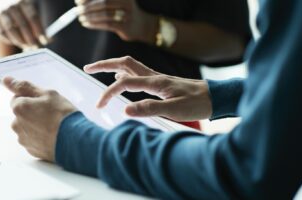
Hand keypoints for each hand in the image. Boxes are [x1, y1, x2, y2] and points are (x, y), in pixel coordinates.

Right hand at [0, 0, 49, 49]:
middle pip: (22, 24)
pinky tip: (18, 42)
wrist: (2, 1)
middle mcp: (11, 5)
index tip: (45, 41)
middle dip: (30, 38)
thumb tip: (50, 40)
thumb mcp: (32, 13)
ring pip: (11, 30)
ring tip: (27, 47)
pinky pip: (2, 33)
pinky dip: (11, 40)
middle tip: (36, 48)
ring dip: (20, 41)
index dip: (39, 30)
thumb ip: (40, 25)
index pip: (33, 17)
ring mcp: (1, 11)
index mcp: (24, 1)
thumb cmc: (22, 10)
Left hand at [3, 77, 76, 161]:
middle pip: (21, 114)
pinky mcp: (30, 150)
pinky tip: (52, 135)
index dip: (32, 98)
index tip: (44, 102)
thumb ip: (25, 86)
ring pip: (26, 127)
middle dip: (32, 112)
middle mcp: (16, 124)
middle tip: (50, 114)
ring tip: (53, 126)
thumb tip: (6, 80)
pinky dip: (39, 137)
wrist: (74, 140)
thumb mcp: (48, 94)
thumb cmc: (63, 116)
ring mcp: (23, 138)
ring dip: (36, 125)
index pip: (18, 98)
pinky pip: (32, 139)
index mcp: (19, 108)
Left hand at [76, 0, 157, 42]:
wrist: (140, 25)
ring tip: (81, 18)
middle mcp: (126, 1)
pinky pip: (107, 25)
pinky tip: (87, 24)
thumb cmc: (123, 10)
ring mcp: (127, 14)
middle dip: (87, 7)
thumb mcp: (115, 1)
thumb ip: (100, 0)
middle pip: (103, 2)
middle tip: (77, 11)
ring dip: (90, 16)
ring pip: (104, 14)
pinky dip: (94, 24)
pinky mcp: (125, 26)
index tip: (77, 1)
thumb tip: (80, 1)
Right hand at [84, 56, 212, 121]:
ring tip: (98, 71)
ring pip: (130, 66)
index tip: (100, 106)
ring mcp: (156, 77)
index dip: (109, 93)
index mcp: (155, 82)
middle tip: (87, 68)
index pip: (124, 83)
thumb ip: (150, 108)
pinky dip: (124, 73)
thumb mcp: (174, 109)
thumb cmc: (196, 104)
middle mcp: (154, 76)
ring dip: (112, 66)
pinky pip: (137, 72)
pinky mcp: (160, 82)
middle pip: (124, 63)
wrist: (214, 97)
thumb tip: (125, 110)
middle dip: (104, 65)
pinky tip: (122, 80)